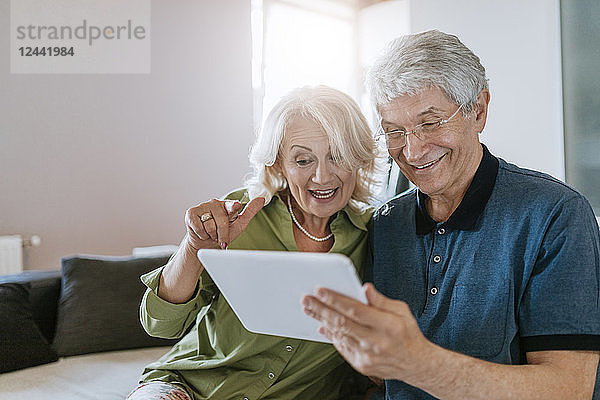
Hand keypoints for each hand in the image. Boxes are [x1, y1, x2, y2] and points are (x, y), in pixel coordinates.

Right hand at [184, 197, 264, 250]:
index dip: (234, 206)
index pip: (232, 206)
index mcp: (226, 205)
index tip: (237, 205)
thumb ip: (250, 211)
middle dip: (222, 234)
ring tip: (211, 233)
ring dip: (211, 234)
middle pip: (221, 221)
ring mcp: (202, 207)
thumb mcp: (240, 224)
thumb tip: (262, 199)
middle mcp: (214, 203)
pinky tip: (202, 232)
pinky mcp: (191, 213)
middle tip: (220, 236)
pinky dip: (202, 234)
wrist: (206, 244)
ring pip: (210, 226)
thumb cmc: (224, 233)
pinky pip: (199, 227)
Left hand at [302, 283, 430, 380]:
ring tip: (310, 309)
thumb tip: (365, 288)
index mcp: (387, 325)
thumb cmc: (407, 334)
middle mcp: (376, 342)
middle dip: (321, 309)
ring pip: (339, 335)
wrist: (416, 364)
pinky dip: (331, 335)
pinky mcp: (361, 365)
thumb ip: (381, 300)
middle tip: (307, 299)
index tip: (321, 291)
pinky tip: (322, 325)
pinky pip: (342, 347)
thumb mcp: (401, 311)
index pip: (356, 310)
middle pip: (342, 323)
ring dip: (322, 320)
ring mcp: (367, 356)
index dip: (336, 299)